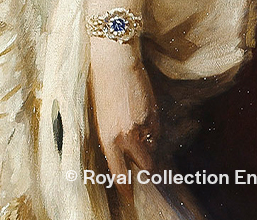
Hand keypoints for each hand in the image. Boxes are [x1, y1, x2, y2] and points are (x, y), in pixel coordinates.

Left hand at [89, 39, 157, 181]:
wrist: (114, 62)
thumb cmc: (101, 87)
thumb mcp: (100, 118)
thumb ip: (112, 138)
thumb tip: (123, 155)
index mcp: (108, 138)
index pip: (119, 173)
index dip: (126, 188)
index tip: (129, 196)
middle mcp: (127, 136)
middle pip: (145, 165)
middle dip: (145, 167)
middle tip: (142, 163)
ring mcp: (143, 126)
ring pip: (152, 147)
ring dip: (148, 144)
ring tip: (136, 126)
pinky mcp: (155, 114)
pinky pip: (156, 131)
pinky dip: (152, 129)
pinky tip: (142, 114)